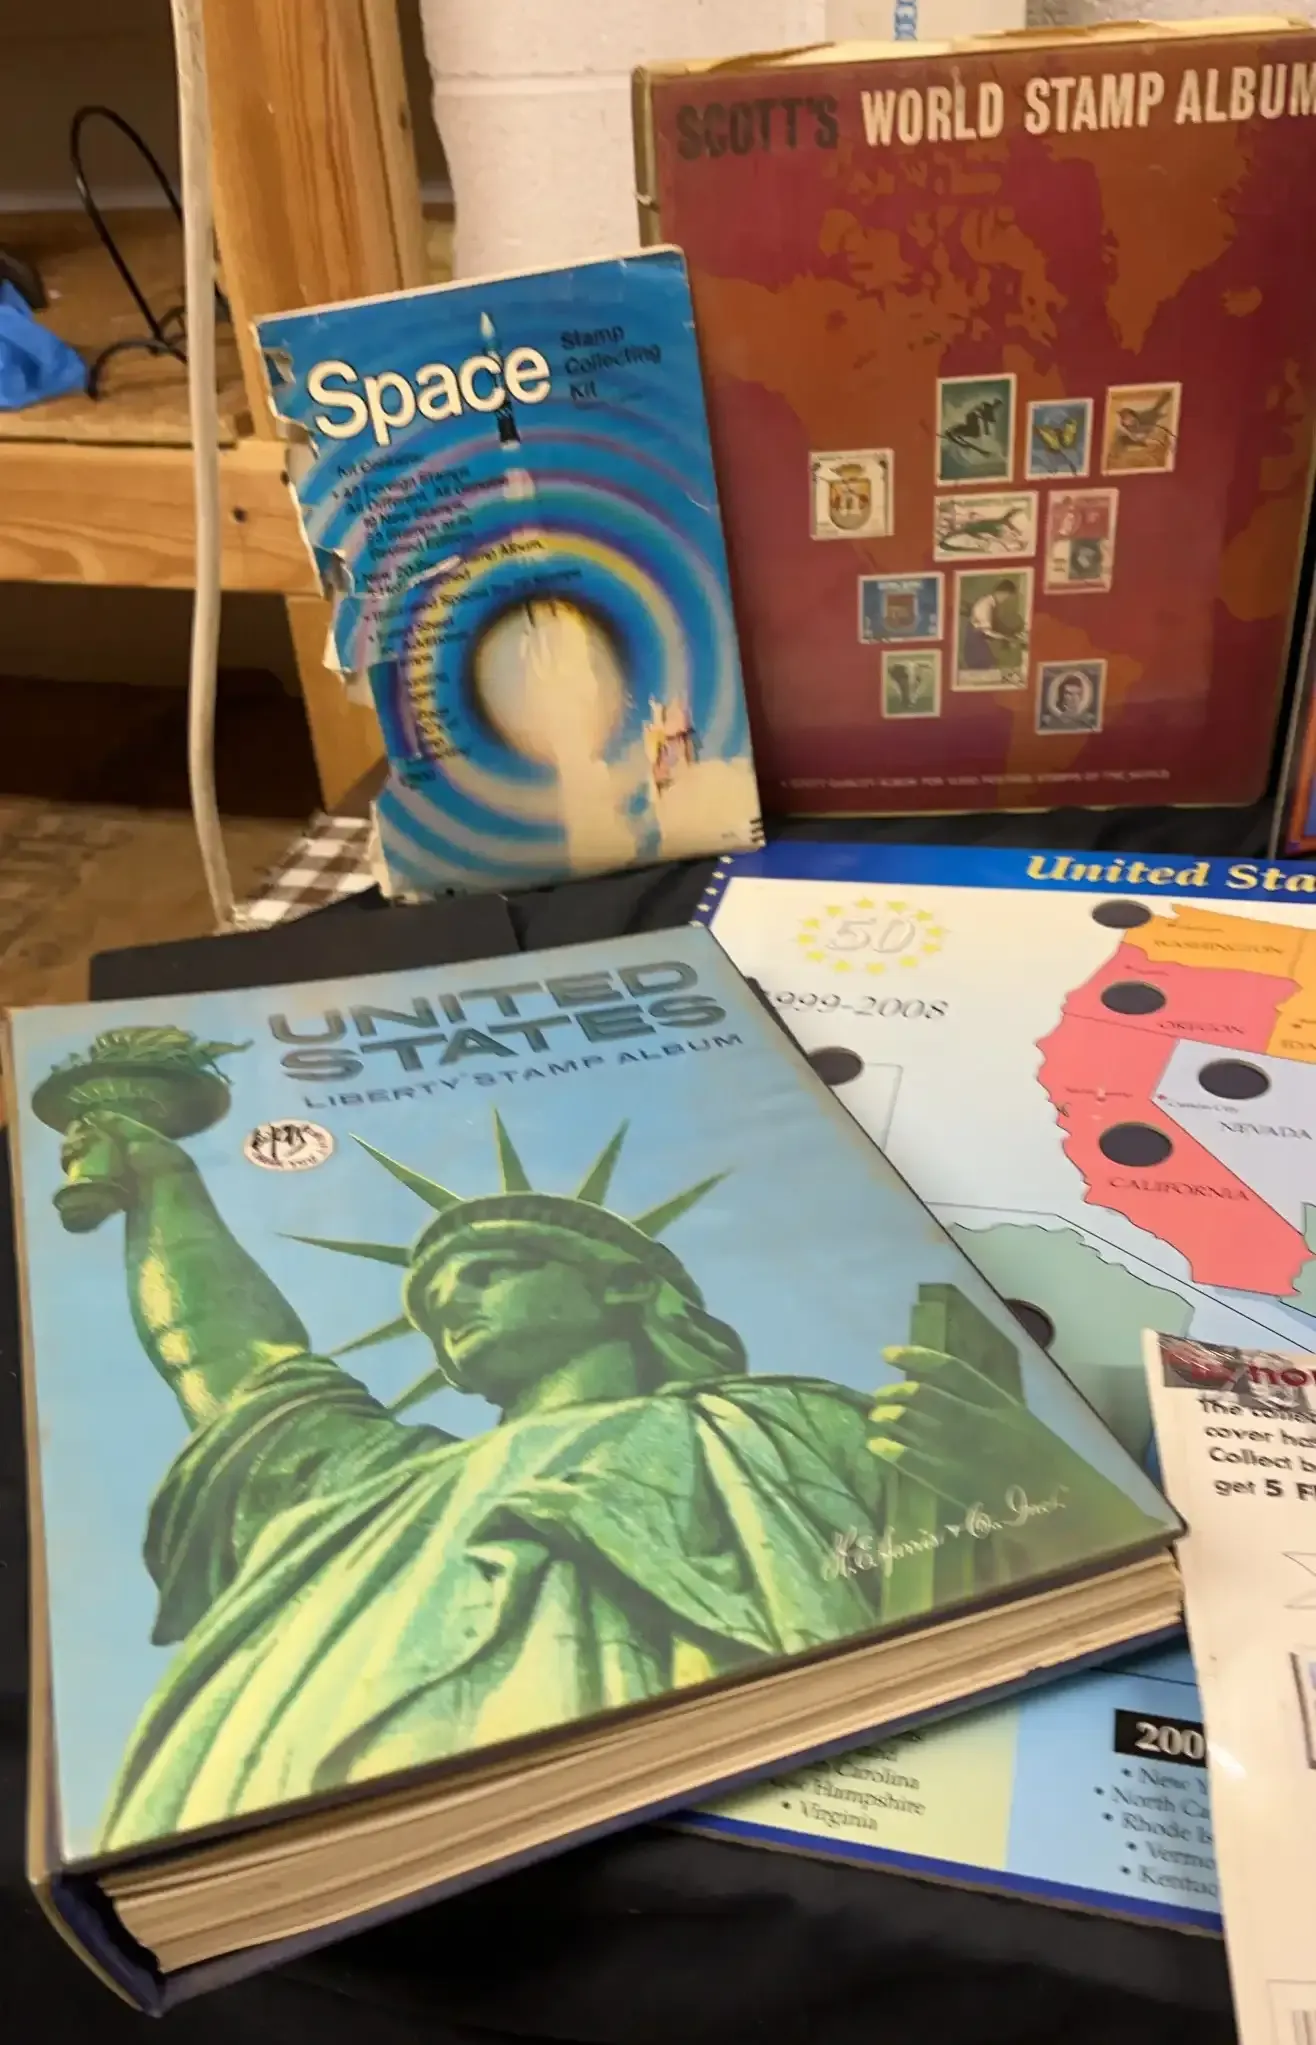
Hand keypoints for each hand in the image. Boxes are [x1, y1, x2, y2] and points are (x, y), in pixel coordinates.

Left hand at [867, 1345, 1151, 1556]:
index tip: (888, 1354)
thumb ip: (992, 1417)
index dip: (917, 1359)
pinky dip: (897, 1454)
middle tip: (879, 1395)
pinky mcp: (965, 1487)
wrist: (1077, 1516)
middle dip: (899, 1393)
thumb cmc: (1055, 1476)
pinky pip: (922, 1466)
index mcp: (1006, 1406)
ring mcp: (975, 1455)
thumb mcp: (1026, 1433)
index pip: (954, 1372)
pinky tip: (878, 1447)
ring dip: (893, 1420)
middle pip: (931, 1398)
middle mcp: (987, 1424)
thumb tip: (949, 1402)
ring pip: (922, 1428)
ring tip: (876, 1417)